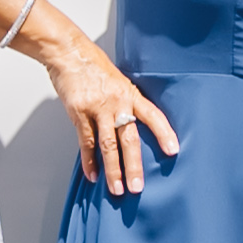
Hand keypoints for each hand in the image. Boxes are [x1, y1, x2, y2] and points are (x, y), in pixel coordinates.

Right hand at [47, 45, 180, 198]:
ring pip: (107, 146)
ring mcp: (97, 109)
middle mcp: (117, 103)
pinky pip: (86, 142)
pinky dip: (89, 161)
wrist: (69, 52)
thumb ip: (127, 102)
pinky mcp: (79, 113)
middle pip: (129, 139)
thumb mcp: (119, 80)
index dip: (164, 133)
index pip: (153, 116)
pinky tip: (93, 175)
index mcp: (130, 95)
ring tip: (116, 190)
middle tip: (138, 187)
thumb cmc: (94, 66)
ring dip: (113, 170)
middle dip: (134, 166)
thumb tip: (133, 124)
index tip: (173, 150)